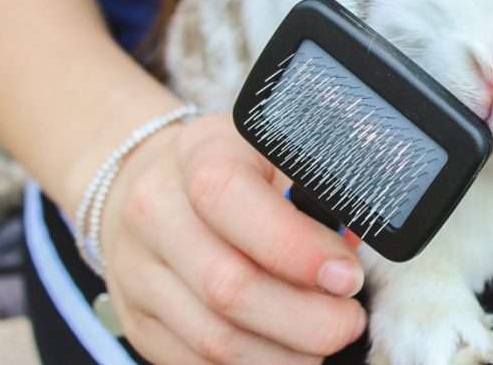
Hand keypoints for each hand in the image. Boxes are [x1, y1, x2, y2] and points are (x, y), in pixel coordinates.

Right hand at [98, 113, 367, 363]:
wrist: (149, 182)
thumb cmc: (235, 165)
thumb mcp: (273, 149)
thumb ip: (315, 184)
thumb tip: (354, 242)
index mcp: (198, 153)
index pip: (230, 199)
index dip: (297, 247)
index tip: (347, 276)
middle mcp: (156, 211)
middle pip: (227, 285)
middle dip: (306, 318)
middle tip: (349, 320)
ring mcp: (138, 271)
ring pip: (213, 338)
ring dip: (284, 354)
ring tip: (324, 342)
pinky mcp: (139, 320)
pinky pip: (195, 363)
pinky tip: (285, 352)